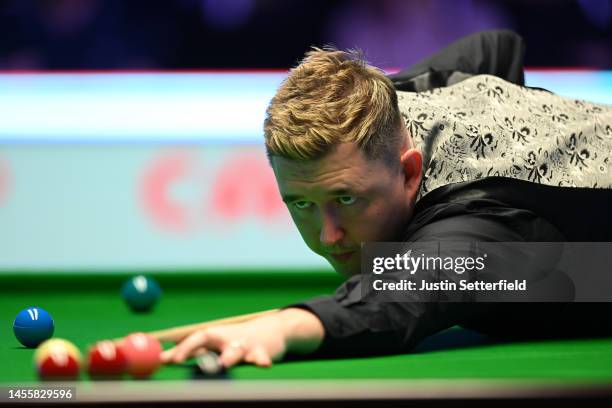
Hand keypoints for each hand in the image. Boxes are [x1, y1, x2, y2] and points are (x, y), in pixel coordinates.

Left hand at [160, 308, 323, 367]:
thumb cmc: (235, 341)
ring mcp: (246, 345)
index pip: (197, 337)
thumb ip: (188, 351)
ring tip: (226, 362)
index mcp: (214, 335)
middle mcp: (228, 338)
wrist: (271, 331)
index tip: (170, 359)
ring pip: (237, 350)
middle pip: (214, 341)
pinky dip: (261, 360)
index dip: (184, 347)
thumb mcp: (213, 344)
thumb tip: (160, 358)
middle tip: (192, 362)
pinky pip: (261, 357)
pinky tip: (263, 364)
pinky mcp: (262, 352)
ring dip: (231, 356)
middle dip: (200, 350)